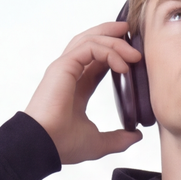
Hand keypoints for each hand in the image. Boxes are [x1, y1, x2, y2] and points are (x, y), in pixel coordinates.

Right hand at [24, 23, 145, 164]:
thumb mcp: (98, 143)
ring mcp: (65, 68)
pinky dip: (108, 52)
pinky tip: (123, 65)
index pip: (97, 62)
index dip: (114, 54)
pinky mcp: (63, 66)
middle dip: (112, 35)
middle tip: (132, 33)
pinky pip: (90, 48)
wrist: (44, 146)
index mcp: (76, 89)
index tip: (134, 55)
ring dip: (114, 42)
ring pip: (91, 40)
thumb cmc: (62, 145)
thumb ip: (118, 139)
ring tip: (134, 52)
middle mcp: (69, 74)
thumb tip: (135, 136)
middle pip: (91, 43)